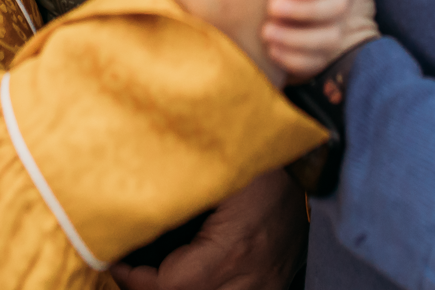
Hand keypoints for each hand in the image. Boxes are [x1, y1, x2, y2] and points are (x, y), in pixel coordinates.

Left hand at [109, 169, 306, 289]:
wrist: (317, 163)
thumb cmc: (266, 158)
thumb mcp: (222, 168)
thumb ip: (180, 185)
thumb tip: (135, 194)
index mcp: (232, 248)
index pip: (169, 286)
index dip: (134, 279)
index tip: (117, 259)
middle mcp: (250, 276)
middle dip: (151, 289)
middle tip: (130, 269)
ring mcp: (265, 285)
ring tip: (155, 274)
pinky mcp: (274, 283)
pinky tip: (191, 277)